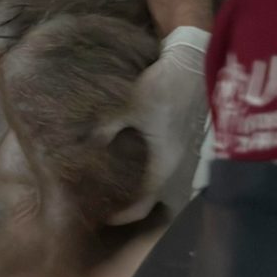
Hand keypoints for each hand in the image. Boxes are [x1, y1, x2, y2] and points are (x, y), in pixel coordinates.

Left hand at [111, 27, 209, 223]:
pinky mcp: (172, 133)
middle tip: (95, 199)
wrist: (193, 59)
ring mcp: (174, 147)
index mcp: (164, 162)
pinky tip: (115, 154)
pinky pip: (151, 159)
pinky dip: (134, 165)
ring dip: (129, 183)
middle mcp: (172, 161)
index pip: (143, 204)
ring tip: (101, 180)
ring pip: (149, 177)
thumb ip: (106, 127)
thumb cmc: (165, 86)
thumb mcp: (130, 106)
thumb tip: (83, 146)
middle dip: (123, 201)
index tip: (99, 218)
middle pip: (147, 194)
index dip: (121, 216)